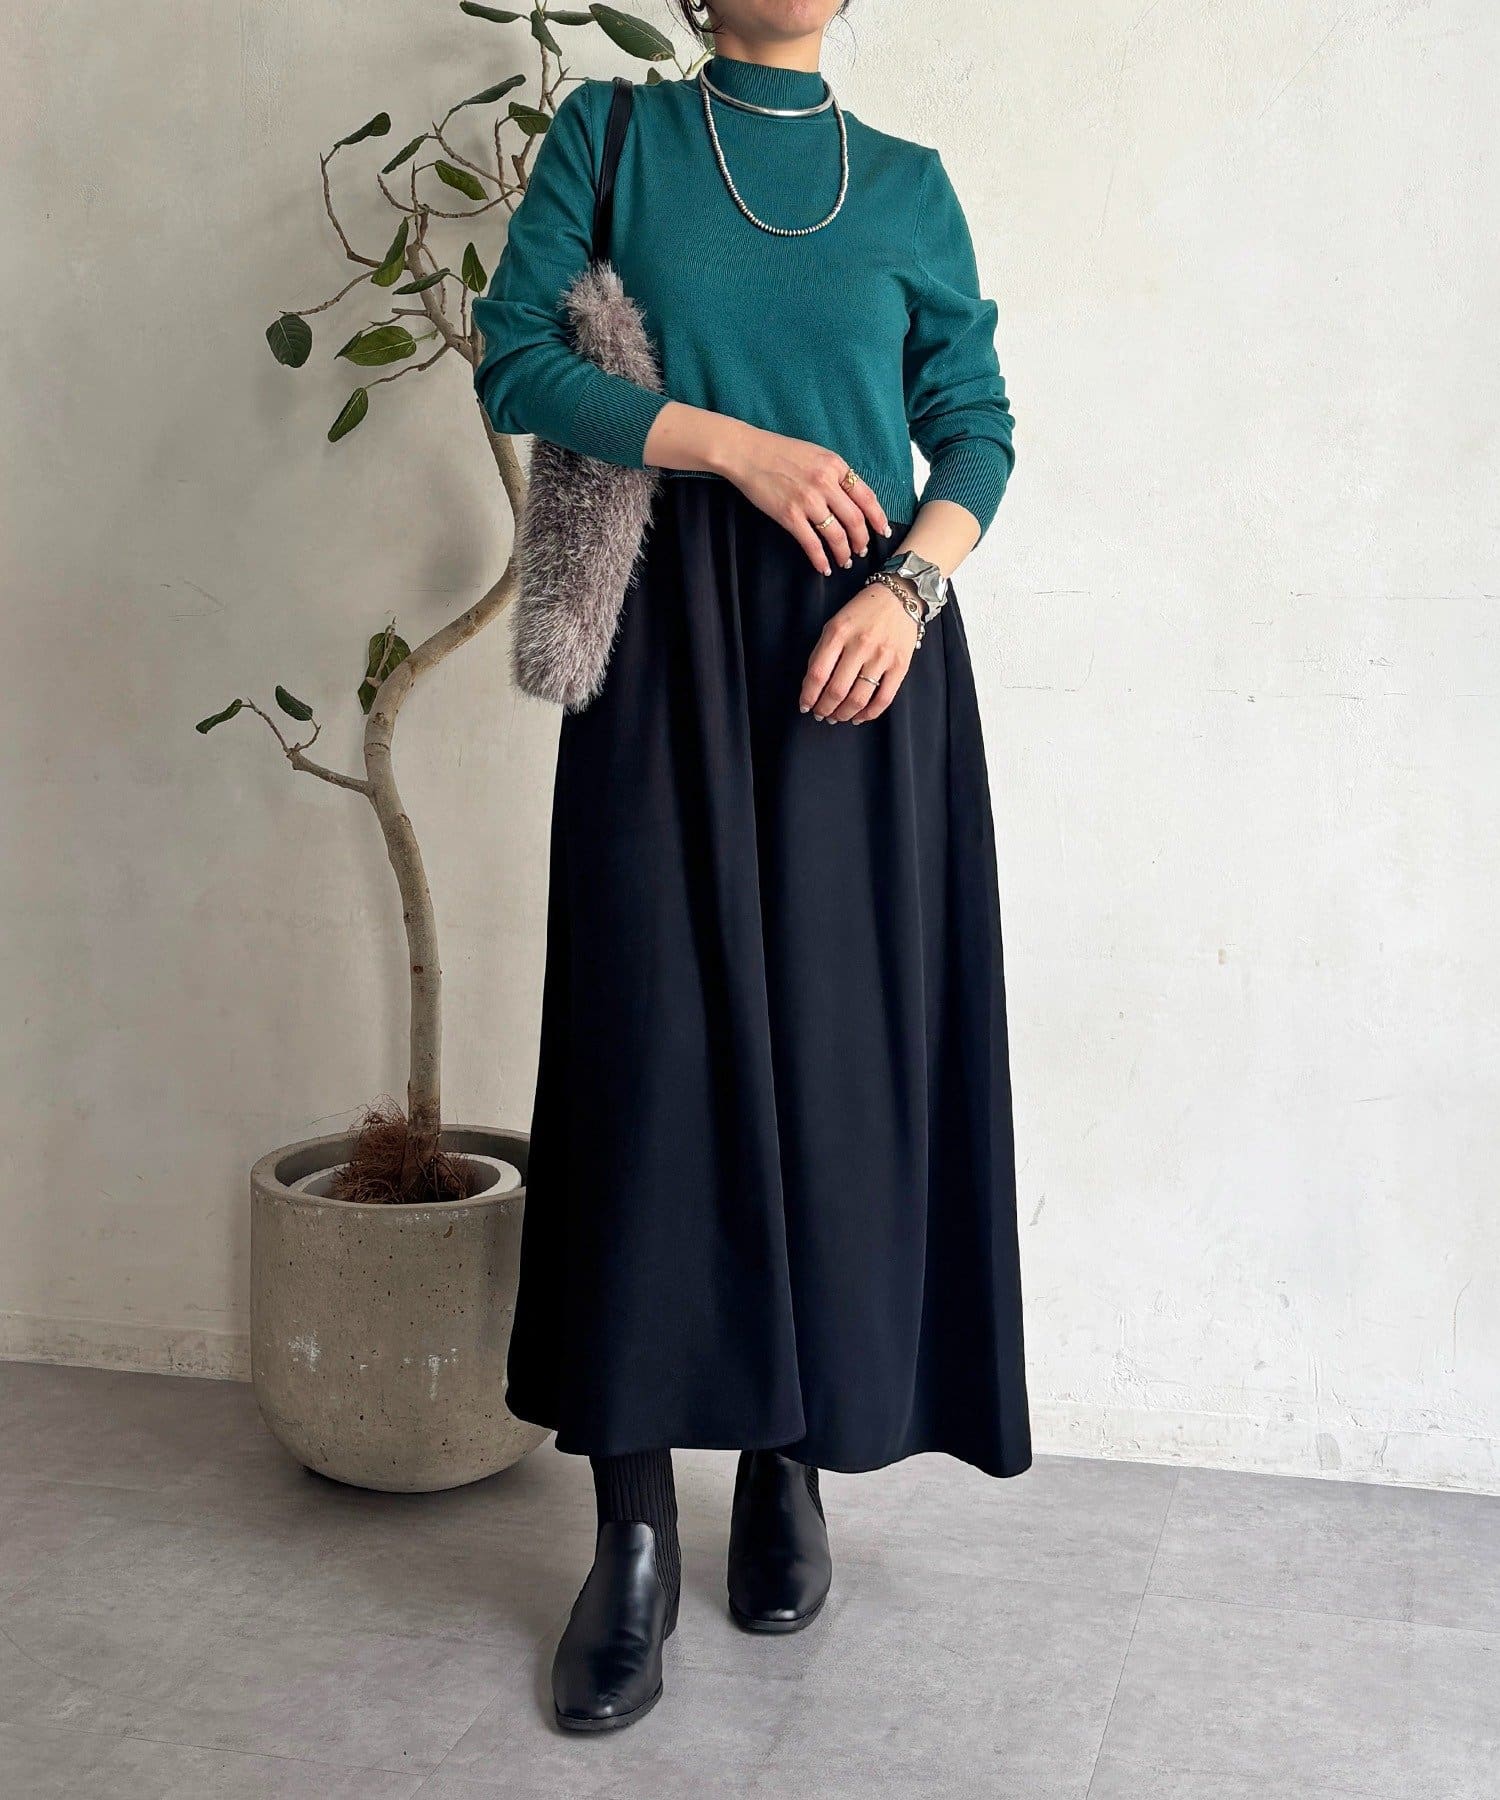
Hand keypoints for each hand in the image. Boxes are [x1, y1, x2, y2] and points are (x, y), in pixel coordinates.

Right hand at [717, 424, 889, 573]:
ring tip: (845, 561)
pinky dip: (820, 559)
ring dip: (844, 552)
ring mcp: (807, 500)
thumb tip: (851, 498)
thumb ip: (834, 474)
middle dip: (862, 540)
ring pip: (837, 535)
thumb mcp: (816, 455)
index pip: (867, 496)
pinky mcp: (789, 515)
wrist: (747, 452)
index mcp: (835, 465)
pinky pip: (812, 543)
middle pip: (855, 519)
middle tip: (862, 551)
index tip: (883, 531)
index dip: (878, 517)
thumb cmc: (780, 452)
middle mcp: (825, 483)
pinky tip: (824, 567)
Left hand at [800, 578, 919, 723]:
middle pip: (837, 690)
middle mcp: (860, 645)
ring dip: (843, 714)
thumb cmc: (862, 612)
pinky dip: (869, 714)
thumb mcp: (835, 624)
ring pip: (859, 698)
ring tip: (837, 717)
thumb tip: (812, 686)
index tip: (805, 706)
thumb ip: (822, 652)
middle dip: (824, 709)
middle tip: (820, 715)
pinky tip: (858, 716)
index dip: (808, 696)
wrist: (900, 597)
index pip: (818, 674)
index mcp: (838, 633)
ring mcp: (882, 657)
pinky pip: (884, 698)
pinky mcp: (900, 666)